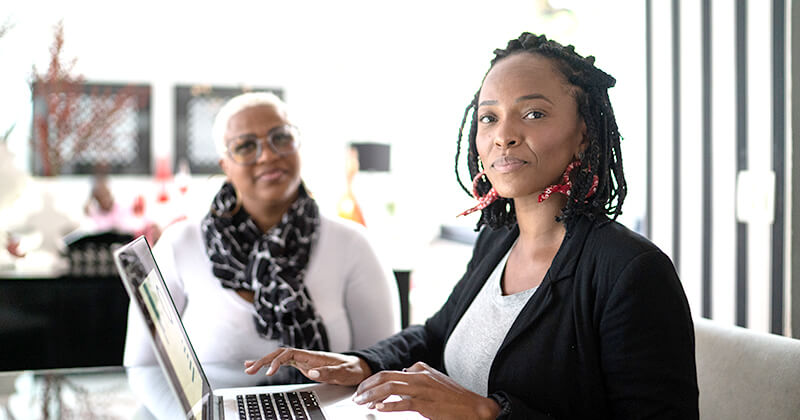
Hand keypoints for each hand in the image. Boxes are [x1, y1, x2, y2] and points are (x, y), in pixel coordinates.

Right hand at [244, 347, 371, 385]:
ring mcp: (304, 360)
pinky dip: (272, 365)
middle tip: (248, 369)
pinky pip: (285, 363)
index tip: (269, 372)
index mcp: (313, 356)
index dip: (276, 361)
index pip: (289, 354)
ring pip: (280, 358)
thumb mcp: (343, 372)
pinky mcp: (304, 366)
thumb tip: (311, 372)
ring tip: (247, 367)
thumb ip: (328, 371)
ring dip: (264, 362)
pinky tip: (262, 368)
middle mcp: (306, 356)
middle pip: (280, 354)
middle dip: (263, 360)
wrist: (359, 368)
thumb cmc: (352, 369)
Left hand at [353, 361, 499, 419]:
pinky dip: (388, 406)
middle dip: (367, 387)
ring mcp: (422, 390)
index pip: (389, 372)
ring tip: (362, 403)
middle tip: (356, 397)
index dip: (372, 382)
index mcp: (419, 370)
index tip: (363, 391)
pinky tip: (379, 409)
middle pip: (385, 377)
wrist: (474, 408)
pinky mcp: (426, 404)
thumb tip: (403, 372)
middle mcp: (419, 376)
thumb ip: (418, 375)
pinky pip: (403, 403)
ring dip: (372, 396)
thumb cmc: (455, 397)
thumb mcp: (434, 379)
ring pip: (390, 388)